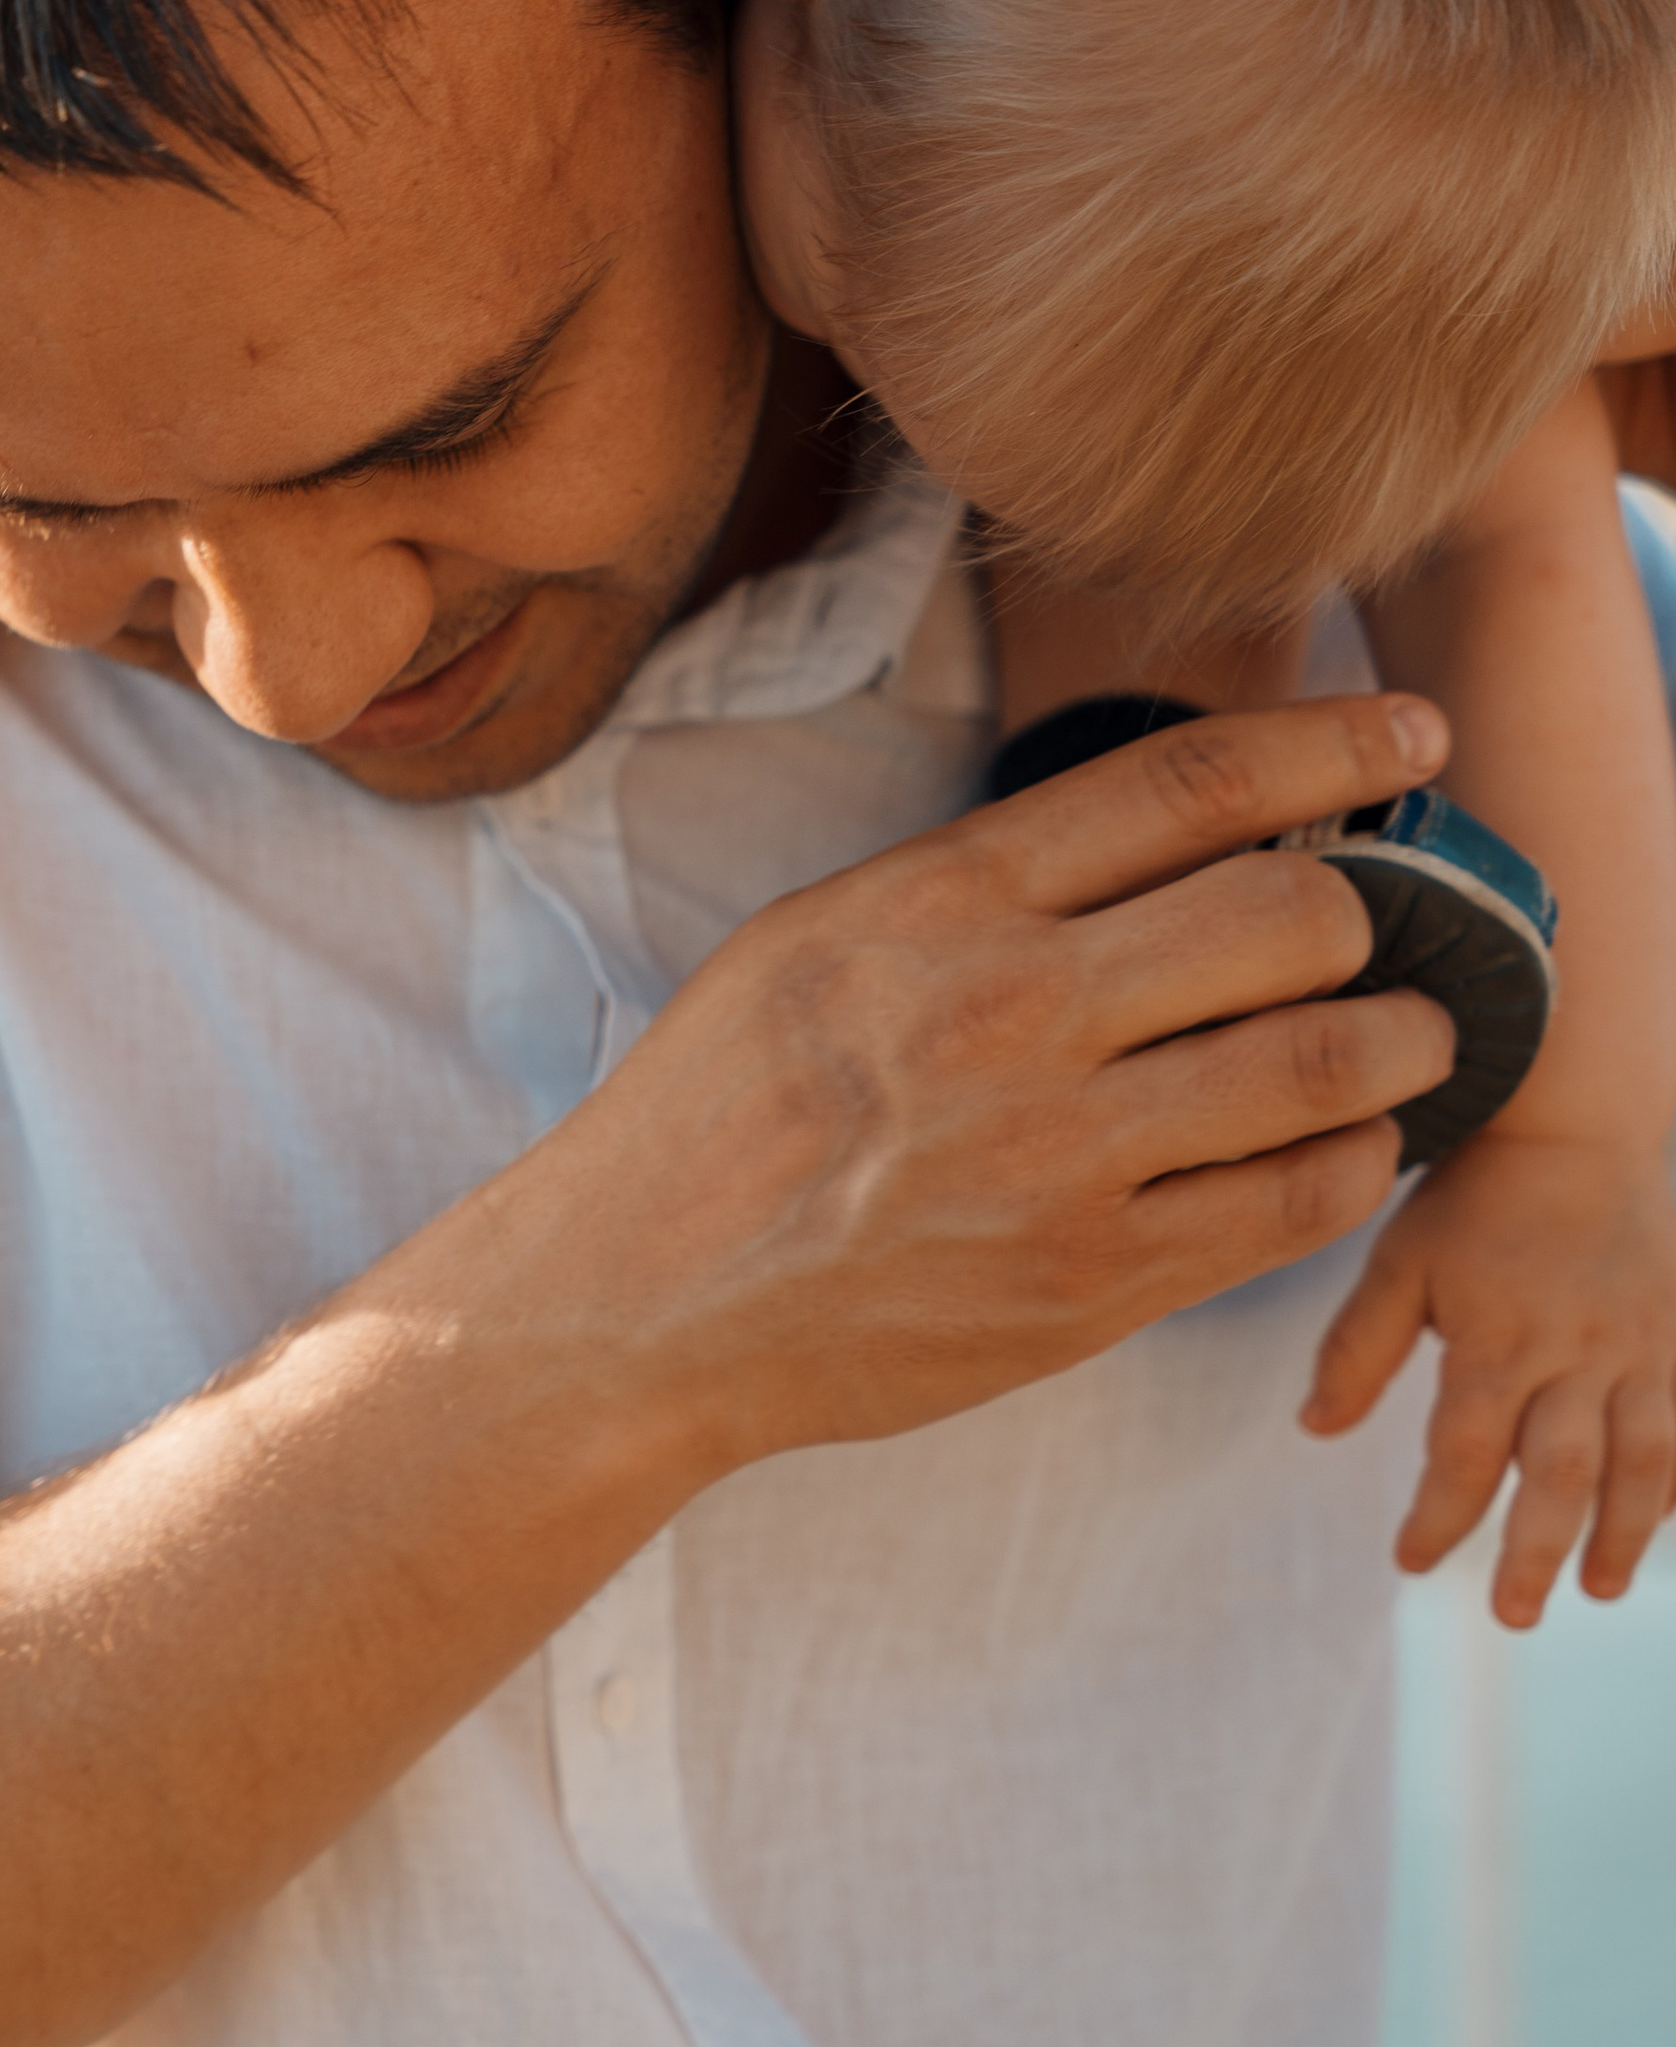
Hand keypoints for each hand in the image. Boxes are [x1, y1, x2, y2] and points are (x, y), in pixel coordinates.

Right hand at [498, 695, 1461, 1475]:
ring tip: (1413, 1037)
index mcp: (937, 905)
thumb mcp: (814, 941)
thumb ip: (978, 886)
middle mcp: (1006, 1014)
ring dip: (1403, 1042)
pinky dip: (1353, 1166)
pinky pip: (1289, 1206)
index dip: (1332, 748)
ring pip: (1319, 1062)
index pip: (1184, 786)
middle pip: (1288, 915)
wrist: (633, 1303)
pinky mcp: (1087, 1283)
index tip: (1411, 743)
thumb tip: (1170, 833)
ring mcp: (1054, 1156)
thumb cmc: (723, 1116)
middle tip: (1389, 933)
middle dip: (1372, 914)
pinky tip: (1347, 1150)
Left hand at [1303, 1131, 1675, 1623]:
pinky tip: (1663, 1522)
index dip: (1437, 1518)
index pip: (1465, 1457)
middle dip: (1535, 1552)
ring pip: (1643, 1461)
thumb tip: (1313, 1430)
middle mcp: (1576, 1355)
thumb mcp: (1400, 1262)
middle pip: (1560, 1475)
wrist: (1578, 1118)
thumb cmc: (1475, 1195)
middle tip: (1512, 1616)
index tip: (1408, 1562)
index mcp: (1498, 1343)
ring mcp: (1641, 1348)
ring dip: (1624, 1533)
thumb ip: (1357, 1348)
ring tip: (1601, 1590)